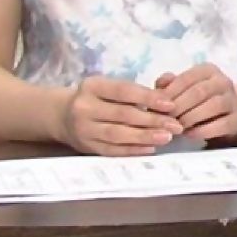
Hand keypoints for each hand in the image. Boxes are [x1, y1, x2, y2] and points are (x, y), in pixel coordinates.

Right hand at [62, 75, 182, 155]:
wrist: (61, 115)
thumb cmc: (94, 98)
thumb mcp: (107, 87)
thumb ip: (132, 91)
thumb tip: (165, 97)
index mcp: (92, 86)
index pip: (123, 91)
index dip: (148, 97)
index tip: (170, 104)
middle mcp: (85, 107)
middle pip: (123, 114)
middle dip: (152, 120)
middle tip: (175, 125)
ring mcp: (84, 129)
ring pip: (118, 134)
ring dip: (145, 137)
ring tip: (166, 138)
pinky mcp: (87, 147)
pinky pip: (113, 150)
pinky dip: (132, 150)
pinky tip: (150, 149)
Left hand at [155, 64, 236, 140]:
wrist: (235, 112)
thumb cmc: (202, 99)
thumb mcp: (186, 87)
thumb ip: (170, 84)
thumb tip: (158, 86)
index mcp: (207, 70)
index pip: (187, 78)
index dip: (171, 92)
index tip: (157, 105)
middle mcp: (222, 82)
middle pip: (199, 92)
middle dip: (179, 107)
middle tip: (164, 119)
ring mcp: (232, 100)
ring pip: (212, 106)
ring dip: (190, 118)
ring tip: (176, 127)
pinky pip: (220, 125)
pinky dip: (202, 131)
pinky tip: (189, 135)